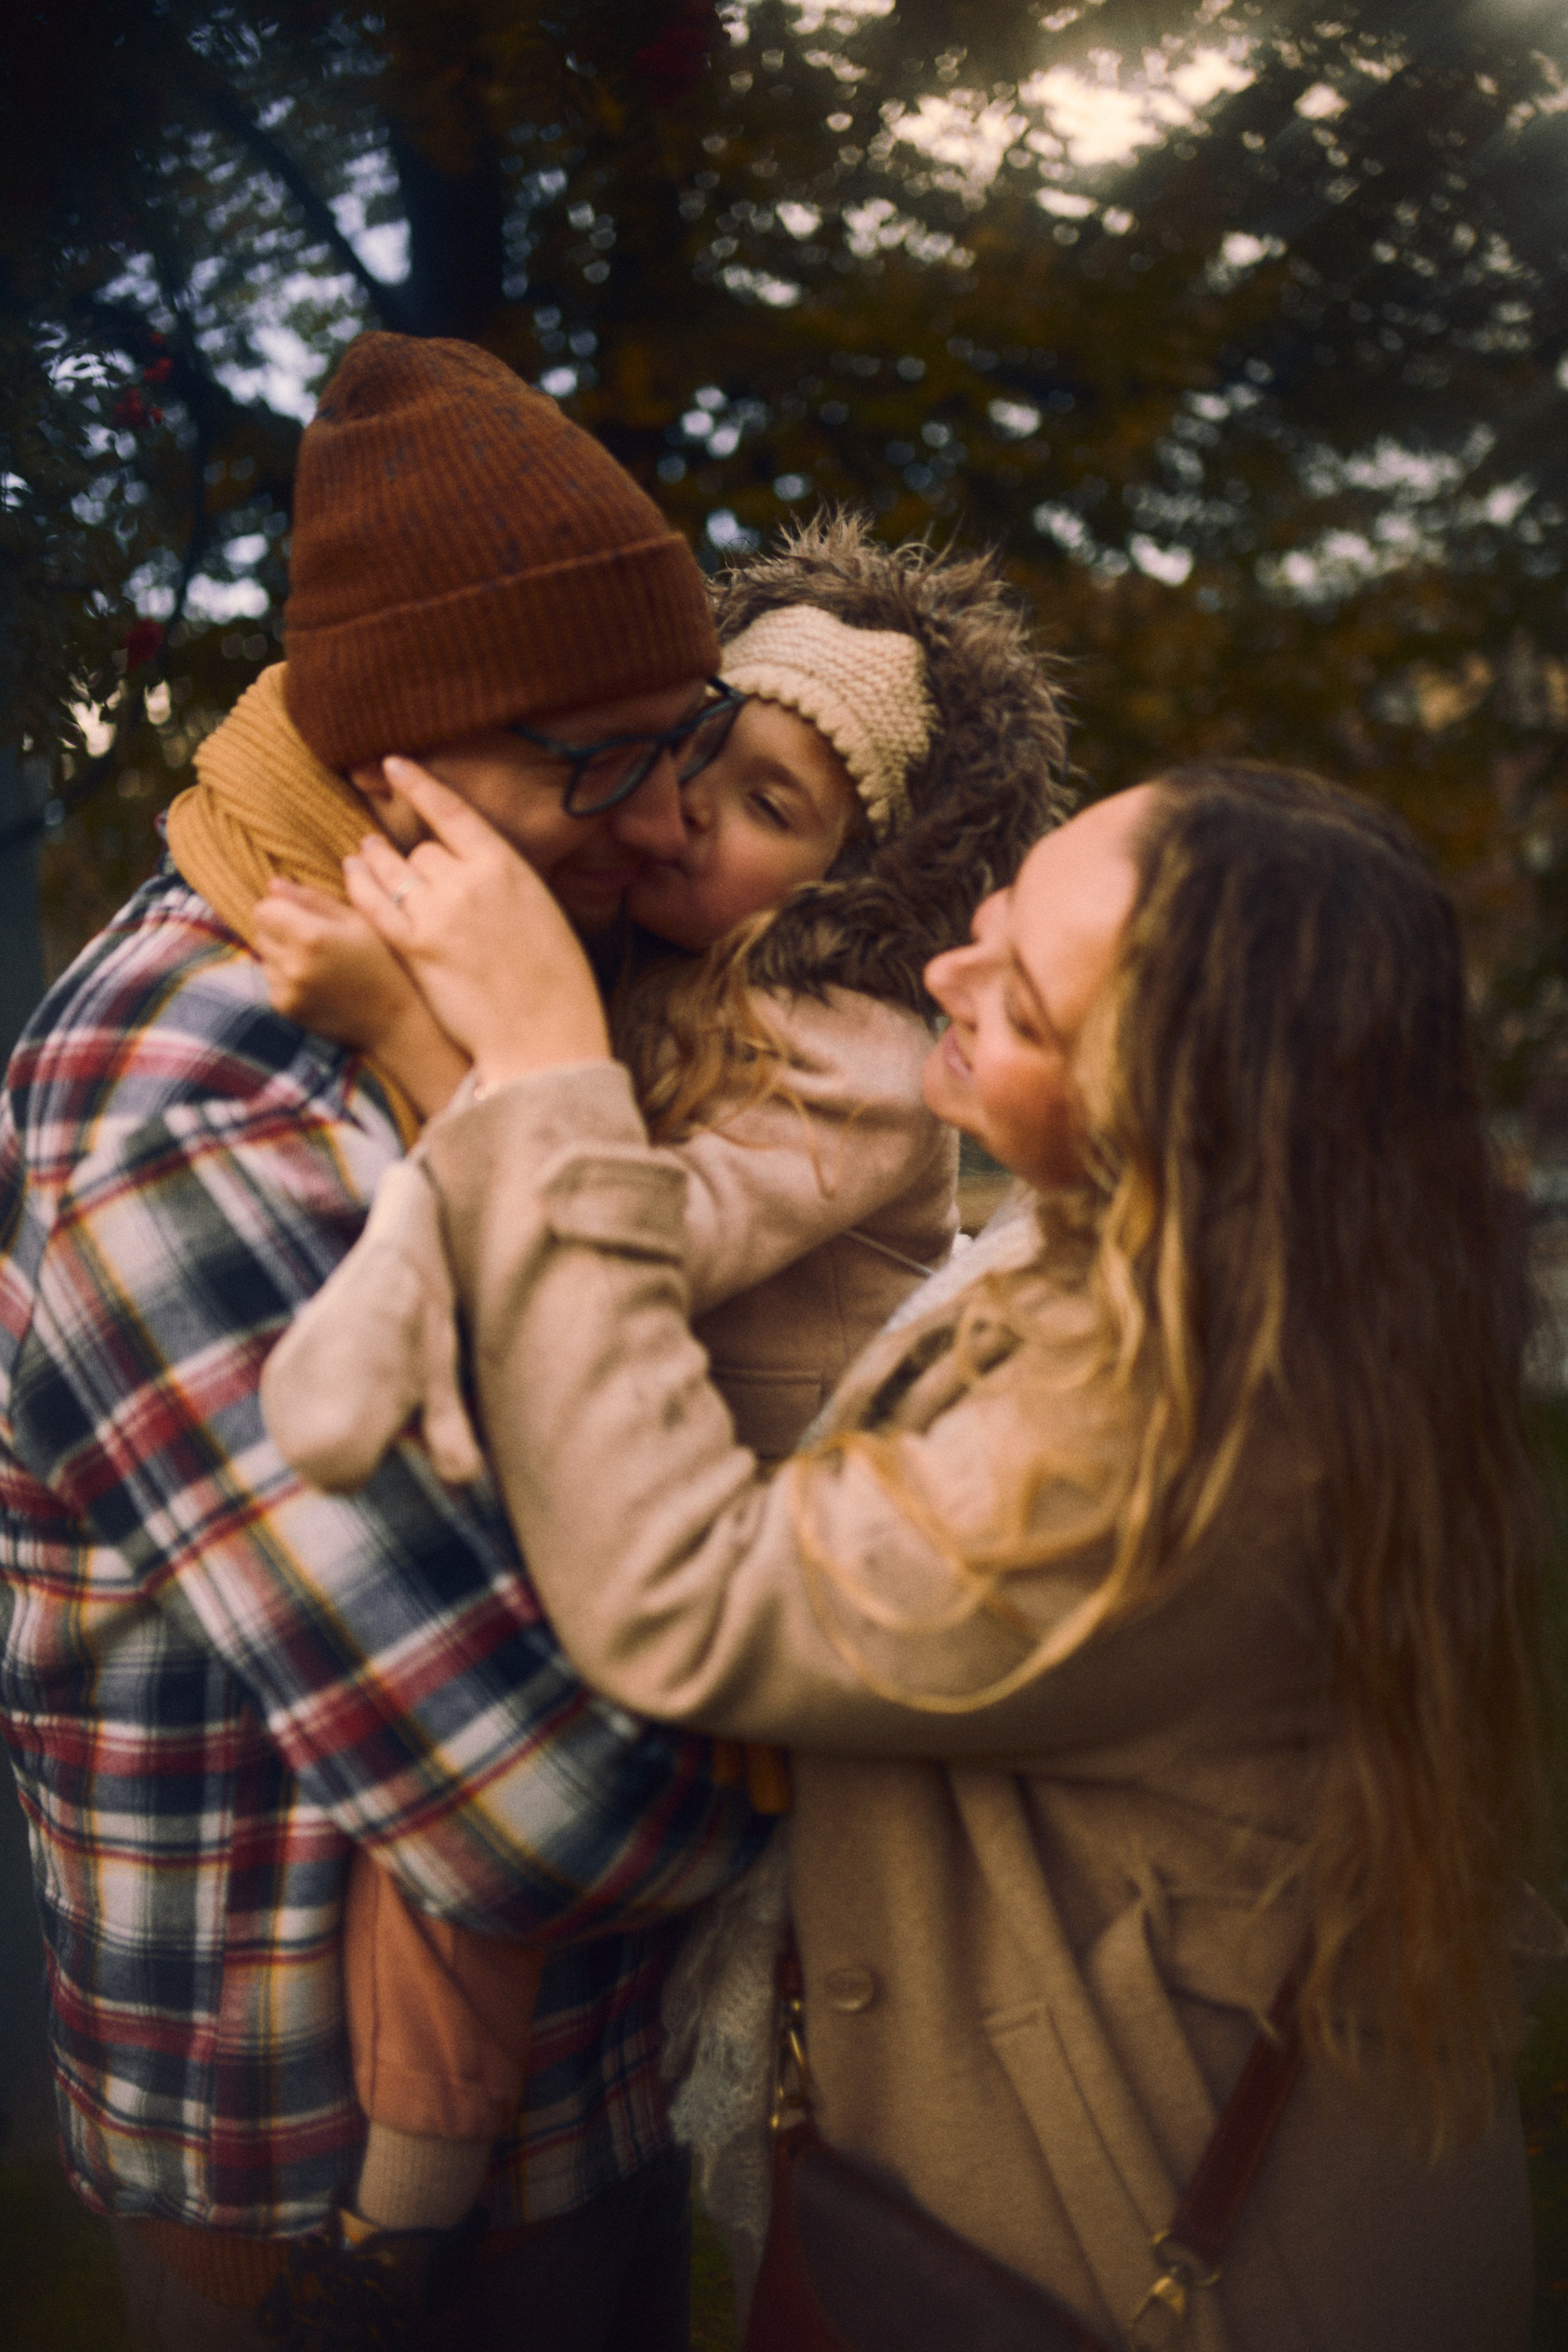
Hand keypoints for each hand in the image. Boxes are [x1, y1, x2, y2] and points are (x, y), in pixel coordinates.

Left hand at [254, 883, 417, 1045]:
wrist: (390, 1019)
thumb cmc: (381, 962)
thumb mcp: (356, 921)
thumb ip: (312, 899)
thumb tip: (273, 884)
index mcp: (311, 936)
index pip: (263, 909)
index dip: (280, 908)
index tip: (300, 915)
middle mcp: (292, 965)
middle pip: (260, 932)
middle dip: (279, 930)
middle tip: (314, 941)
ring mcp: (286, 990)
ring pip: (264, 957)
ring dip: (282, 955)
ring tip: (317, 963)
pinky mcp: (284, 1008)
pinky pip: (271, 980)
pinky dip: (286, 978)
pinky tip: (315, 982)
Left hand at [343, 757, 609, 1087]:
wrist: (544, 1037)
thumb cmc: (557, 985)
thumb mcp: (544, 915)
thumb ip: (508, 887)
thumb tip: (481, 873)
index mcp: (509, 866)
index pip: (452, 812)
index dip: (419, 784)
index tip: (395, 765)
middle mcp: (470, 880)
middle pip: (423, 850)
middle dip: (412, 856)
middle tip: (395, 854)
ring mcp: (439, 913)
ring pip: (394, 871)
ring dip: (376, 860)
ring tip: (362, 853)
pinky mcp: (414, 946)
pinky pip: (375, 904)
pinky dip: (360, 886)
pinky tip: (351, 875)